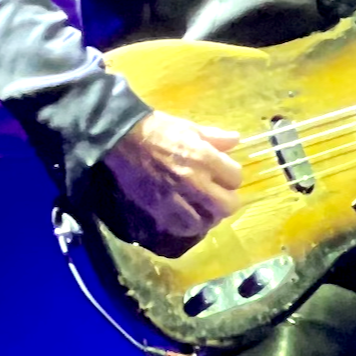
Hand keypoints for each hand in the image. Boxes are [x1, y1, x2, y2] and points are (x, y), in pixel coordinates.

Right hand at [105, 110, 242, 242]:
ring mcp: (178, 202)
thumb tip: (235, 140)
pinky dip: (188, 224)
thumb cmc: (155, 130)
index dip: (229, 175)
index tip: (221, 172)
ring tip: (199, 206)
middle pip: (228, 205)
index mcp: (205, 159)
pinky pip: (185, 229)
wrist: (120, 141)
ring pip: (208, 221)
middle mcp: (196, 184)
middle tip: (215, 193)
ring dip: (207, 214)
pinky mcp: (161, 213)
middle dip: (225, 199)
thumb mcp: (188, 127)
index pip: (236, 178)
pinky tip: (183, 215)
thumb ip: (214, 137)